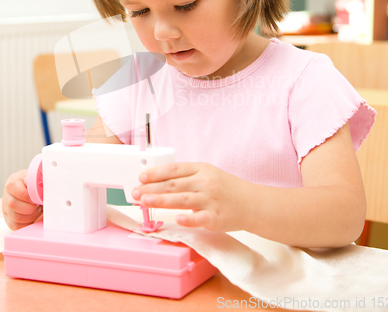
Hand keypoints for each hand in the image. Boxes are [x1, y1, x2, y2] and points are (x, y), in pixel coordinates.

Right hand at [2, 169, 41, 230]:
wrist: (35, 188)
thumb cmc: (37, 183)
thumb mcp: (36, 178)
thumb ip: (35, 180)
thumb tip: (33, 183)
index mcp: (12, 183)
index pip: (15, 189)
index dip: (28, 196)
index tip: (37, 197)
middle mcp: (7, 196)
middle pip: (13, 205)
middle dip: (30, 207)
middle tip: (38, 205)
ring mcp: (6, 208)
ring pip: (15, 217)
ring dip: (30, 216)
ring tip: (38, 211)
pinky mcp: (9, 219)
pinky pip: (16, 226)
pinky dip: (27, 224)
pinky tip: (34, 218)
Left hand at [131, 162, 249, 231]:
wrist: (252, 203)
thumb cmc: (226, 189)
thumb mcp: (208, 174)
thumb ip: (187, 177)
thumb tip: (158, 181)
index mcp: (202, 170)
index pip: (175, 169)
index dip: (157, 172)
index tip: (141, 176)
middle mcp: (205, 183)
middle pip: (174, 185)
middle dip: (152, 188)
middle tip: (135, 192)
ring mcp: (211, 200)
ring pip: (182, 200)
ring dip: (161, 200)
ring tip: (144, 201)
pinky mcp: (216, 217)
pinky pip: (200, 218)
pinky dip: (189, 218)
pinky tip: (177, 219)